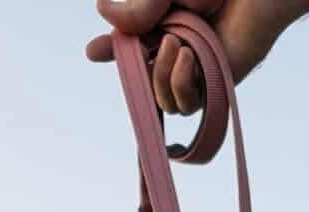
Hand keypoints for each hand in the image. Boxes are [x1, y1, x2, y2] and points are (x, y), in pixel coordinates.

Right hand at [87, 0, 304, 111]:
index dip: (112, 51)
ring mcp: (196, 71)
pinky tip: (188, 58)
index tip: (93, 52)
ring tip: (177, 44)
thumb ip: (139, 8)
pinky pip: (186, 104)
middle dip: (135, 66)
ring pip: (163, 100)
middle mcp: (177, 50)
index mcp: (164, 24)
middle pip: (142, 78)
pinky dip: (180, 85)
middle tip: (147, 44)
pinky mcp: (215, 85)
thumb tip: (102, 11)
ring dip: (161, 75)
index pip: (131, 46)